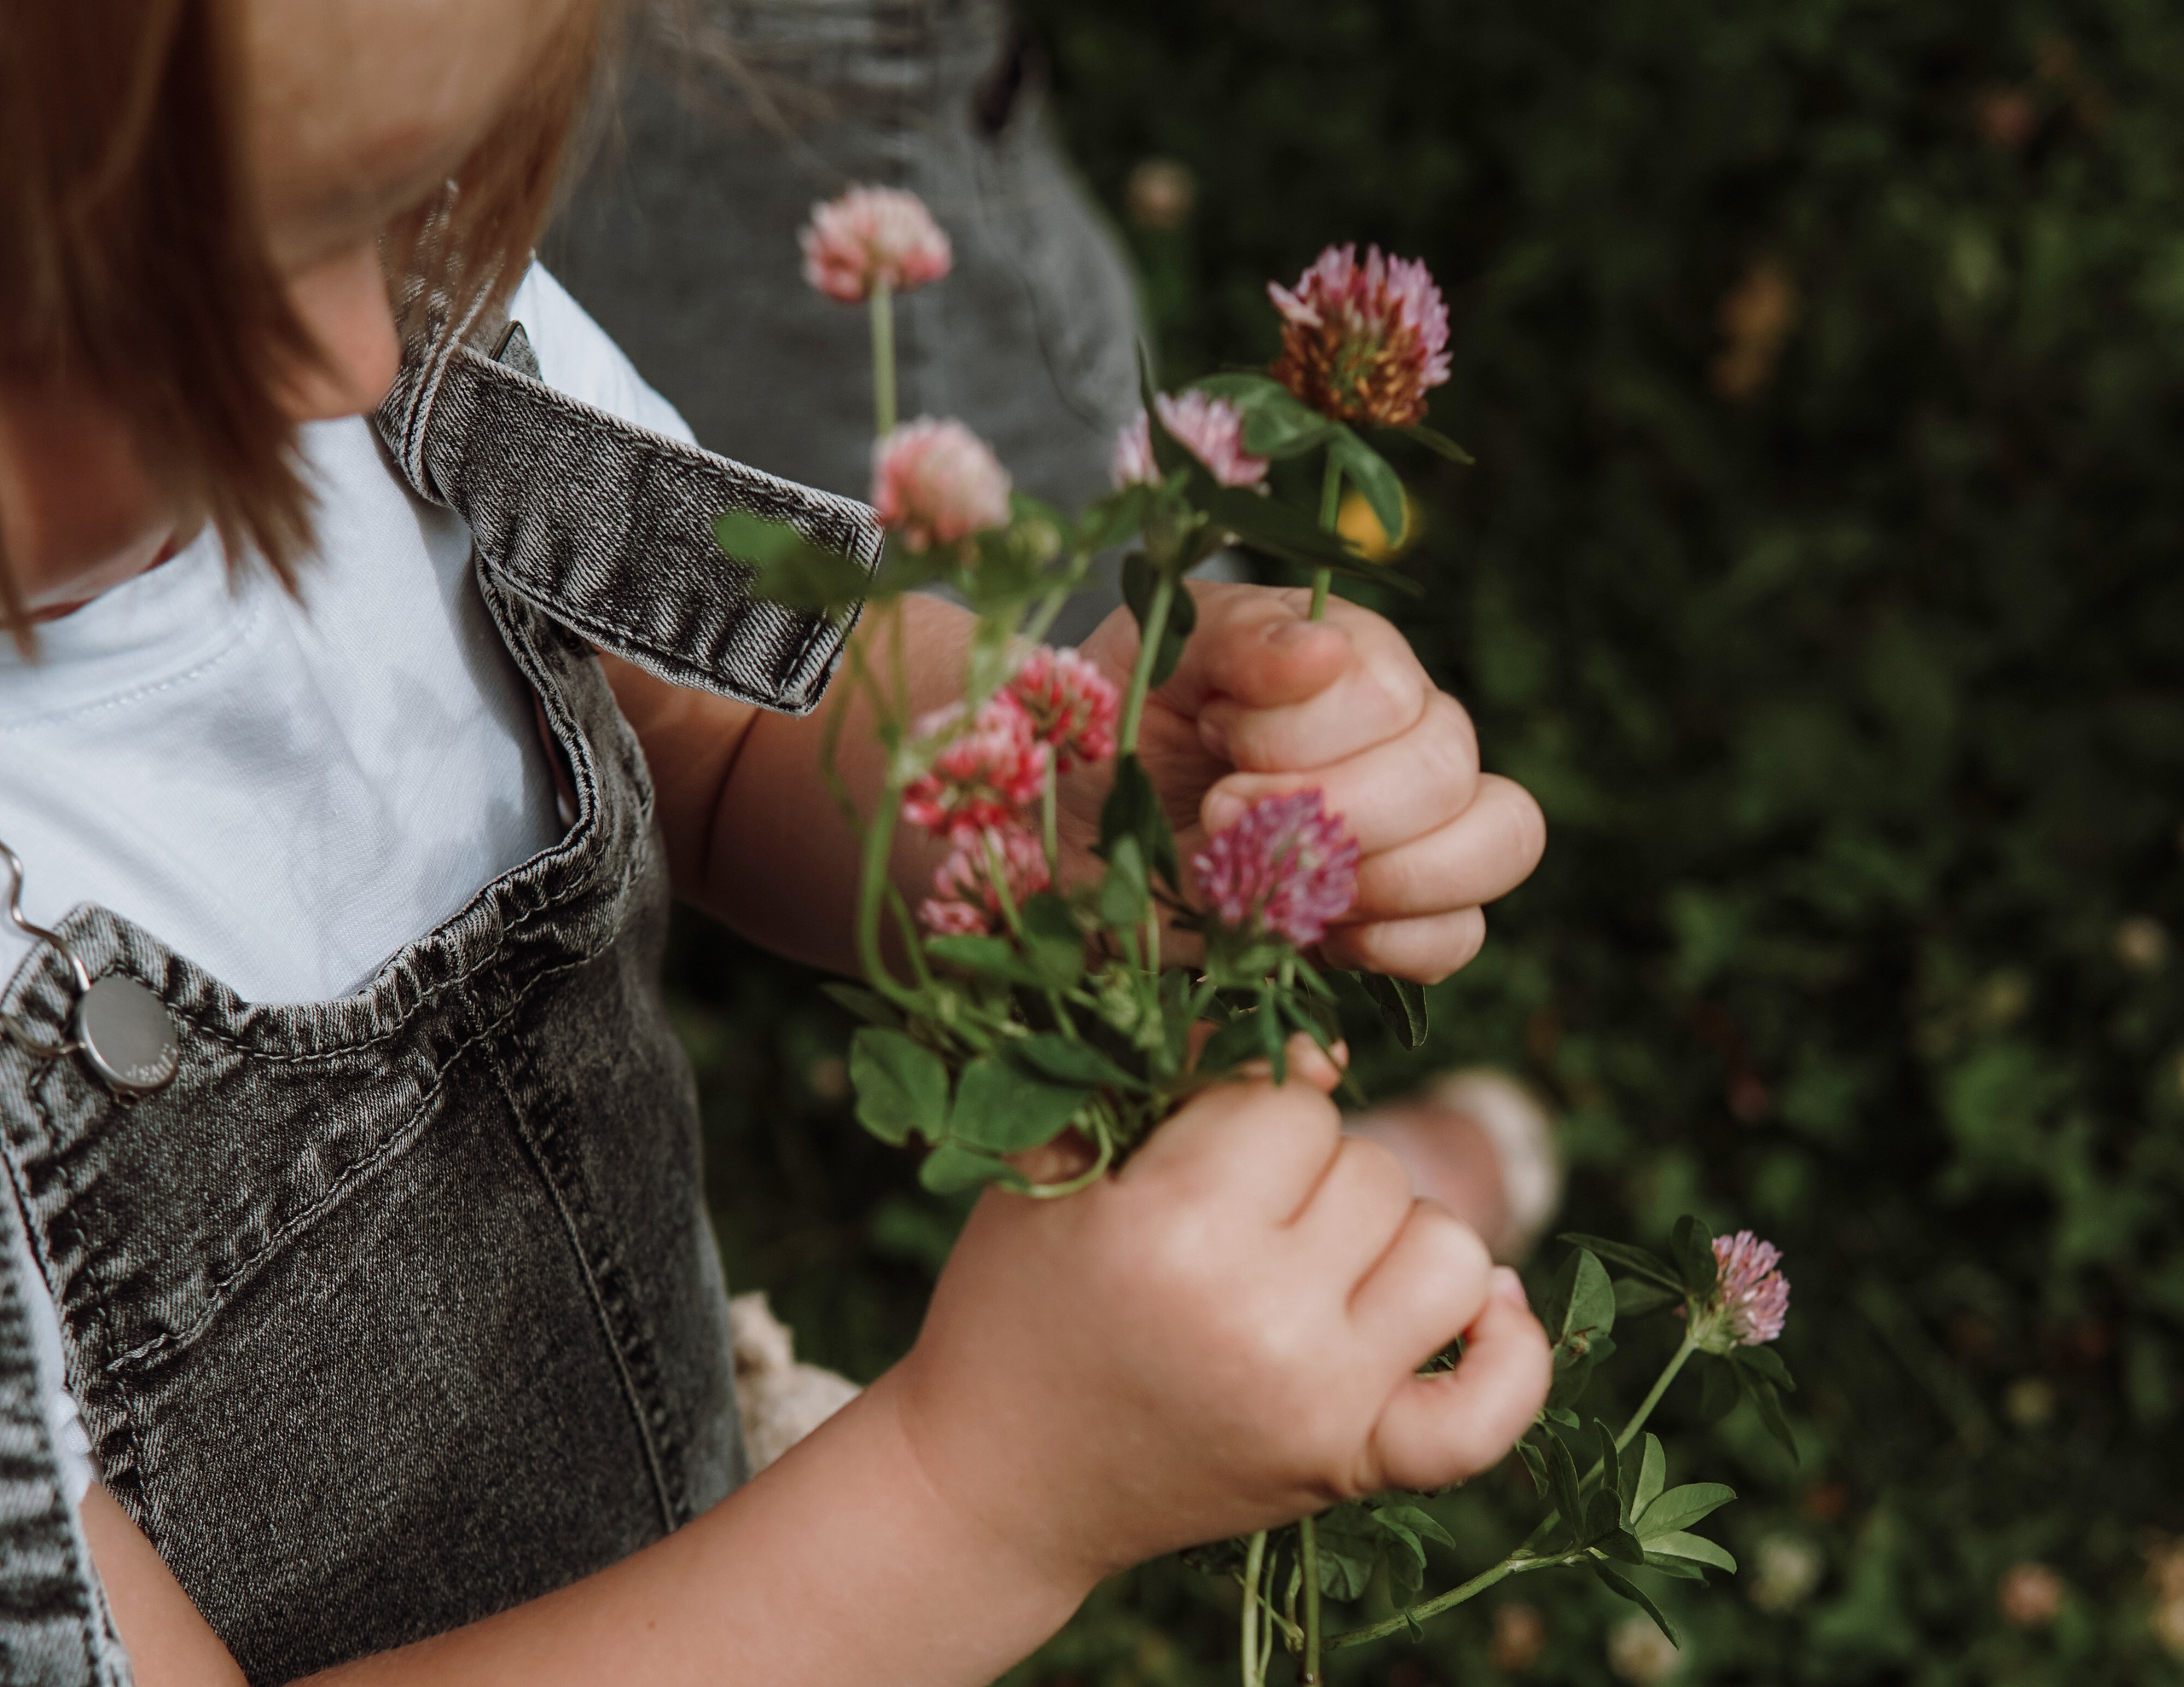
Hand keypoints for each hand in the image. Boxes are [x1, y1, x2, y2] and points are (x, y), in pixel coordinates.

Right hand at [881, 1039, 1553, 1594]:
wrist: (995, 1483)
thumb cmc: (1015, 1301)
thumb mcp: (1058, 1164)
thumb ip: (1180, 1081)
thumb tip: (1327, 1051)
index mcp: (1172, 1227)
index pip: (1288, 1101)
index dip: (1244, 1113)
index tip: (1192, 1155)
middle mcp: (1261, 1318)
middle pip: (1370, 1167)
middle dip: (1308, 1175)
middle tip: (1233, 1222)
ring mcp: (1319, 1403)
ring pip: (1450, 1251)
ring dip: (1393, 1239)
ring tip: (1317, 1262)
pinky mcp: (1351, 1469)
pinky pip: (1492, 1407)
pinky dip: (1510, 1351)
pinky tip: (1486, 1306)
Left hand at [1071, 582, 1545, 982]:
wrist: (1066, 821)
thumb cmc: (1110, 719)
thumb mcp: (1150, 655)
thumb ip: (1236, 636)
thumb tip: (1322, 651)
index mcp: (1351, 656)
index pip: (1391, 695)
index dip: (1307, 736)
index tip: (1213, 745)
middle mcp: (1400, 733)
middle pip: (1448, 769)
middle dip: (1332, 811)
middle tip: (1218, 817)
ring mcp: (1408, 827)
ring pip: (1497, 841)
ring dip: (1389, 876)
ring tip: (1277, 884)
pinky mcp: (1386, 915)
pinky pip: (1459, 935)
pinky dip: (1402, 944)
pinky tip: (1320, 935)